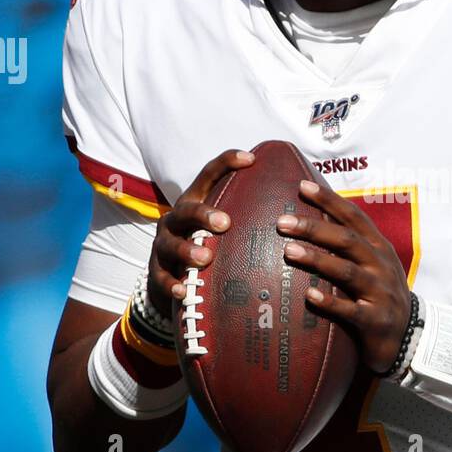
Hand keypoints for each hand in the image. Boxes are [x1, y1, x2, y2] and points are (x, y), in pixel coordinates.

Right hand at [148, 149, 255, 318]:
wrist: (170, 276)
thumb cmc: (207, 245)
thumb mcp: (221, 226)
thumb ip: (247, 213)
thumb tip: (295, 206)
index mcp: (195, 202)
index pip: (209, 175)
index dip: (227, 163)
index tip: (251, 159)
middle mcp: (176, 219)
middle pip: (186, 210)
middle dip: (204, 214)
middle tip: (225, 223)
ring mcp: (163, 245)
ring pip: (170, 244)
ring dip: (186, 250)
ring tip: (205, 258)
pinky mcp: (156, 271)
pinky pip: (160, 277)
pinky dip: (170, 284)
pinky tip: (182, 291)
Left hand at [276, 180, 411, 374]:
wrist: (410, 336)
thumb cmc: (381, 294)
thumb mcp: (375, 264)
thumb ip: (351, 244)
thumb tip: (313, 220)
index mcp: (379, 248)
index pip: (354, 217)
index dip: (330, 200)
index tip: (302, 186)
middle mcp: (381, 266)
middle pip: (347, 240)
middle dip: (314, 228)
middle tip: (283, 222)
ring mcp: (380, 293)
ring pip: (347, 271)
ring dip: (318, 259)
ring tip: (289, 251)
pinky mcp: (375, 320)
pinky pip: (350, 310)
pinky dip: (330, 302)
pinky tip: (309, 296)